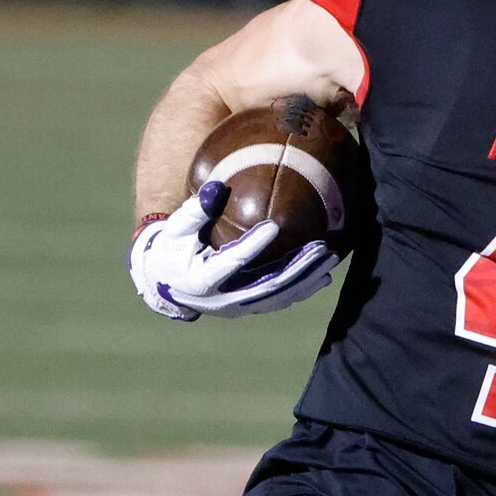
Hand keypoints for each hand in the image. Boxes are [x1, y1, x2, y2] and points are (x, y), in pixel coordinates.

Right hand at [128, 179, 338, 321]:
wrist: (165, 284)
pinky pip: (279, 301)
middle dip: (298, 268)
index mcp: (202, 280)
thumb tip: (217, 187)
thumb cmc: (170, 250)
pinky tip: (322, 277)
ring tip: (330, 259)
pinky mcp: (248, 308)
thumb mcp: (175, 230)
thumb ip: (195, 211)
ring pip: (279, 297)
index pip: (232, 262)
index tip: (274, 225)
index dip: (253, 245)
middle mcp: (223, 299)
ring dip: (307, 280)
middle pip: (268, 286)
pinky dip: (301, 290)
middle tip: (322, 248)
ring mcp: (238, 307)